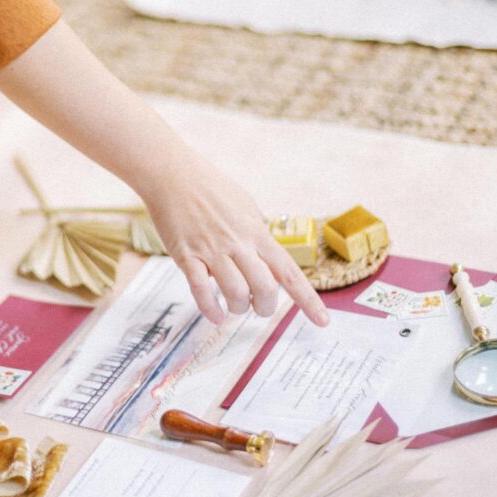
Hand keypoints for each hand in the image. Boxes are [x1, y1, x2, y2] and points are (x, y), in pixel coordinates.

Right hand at [140, 152, 329, 327]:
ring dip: (239, 308)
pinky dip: (210, 308)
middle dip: (266, 307)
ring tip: (234, 306)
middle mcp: (238, 243)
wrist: (173, 175)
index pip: (289, 272)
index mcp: (256, 232)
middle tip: (258, 306)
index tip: (322, 322)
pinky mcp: (186, 255)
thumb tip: (266, 256)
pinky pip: (201, 290)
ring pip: (236, 293)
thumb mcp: (246, 206)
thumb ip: (257, 234)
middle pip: (266, 288)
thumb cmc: (210, 188)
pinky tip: (216, 314)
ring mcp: (212, 250)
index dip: (308, 300)